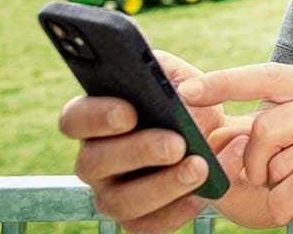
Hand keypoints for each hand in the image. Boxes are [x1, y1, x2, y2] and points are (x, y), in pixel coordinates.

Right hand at [58, 51, 248, 233]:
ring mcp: (112, 194)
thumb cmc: (192, 105)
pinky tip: (204, 193)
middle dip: (137, 151)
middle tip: (177, 144)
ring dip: (162, 185)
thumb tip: (170, 87)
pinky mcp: (137, 221)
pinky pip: (147, 226)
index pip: (74, 119)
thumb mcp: (183, 79)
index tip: (130, 113)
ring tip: (199, 167)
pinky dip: (178, 210)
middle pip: (94, 162)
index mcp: (96, 120)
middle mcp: (95, 160)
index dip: (96, 117)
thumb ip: (170, 74)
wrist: (218, 140)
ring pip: (120, 201)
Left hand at [179, 63, 292, 230]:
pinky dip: (289, 206)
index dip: (226, 81)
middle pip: (268, 126)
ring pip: (283, 162)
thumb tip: (225, 137)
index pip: (270, 75)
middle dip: (252, 162)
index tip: (187, 92)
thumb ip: (287, 128)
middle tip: (262, 181)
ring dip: (278, 190)